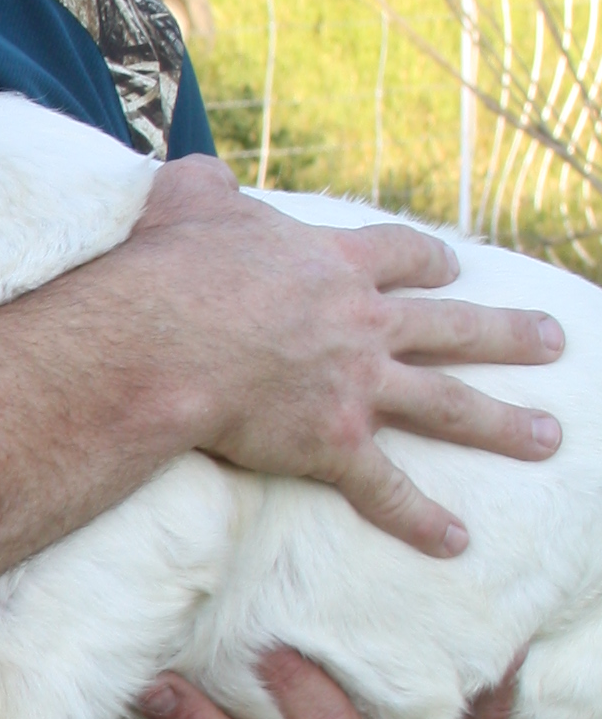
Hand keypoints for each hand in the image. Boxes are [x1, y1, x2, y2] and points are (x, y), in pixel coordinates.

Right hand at [131, 161, 561, 556]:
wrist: (165, 339)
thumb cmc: (172, 268)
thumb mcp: (189, 200)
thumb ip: (208, 185)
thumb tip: (206, 177)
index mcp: (336, 264)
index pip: (401, 256)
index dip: (429, 261)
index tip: (453, 266)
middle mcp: (364, 323)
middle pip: (453, 326)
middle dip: (507, 335)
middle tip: (552, 342)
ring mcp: (357, 385)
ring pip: (447, 404)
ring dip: (502, 424)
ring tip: (547, 437)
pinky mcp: (333, 444)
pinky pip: (385, 488)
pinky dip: (420, 518)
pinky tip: (456, 541)